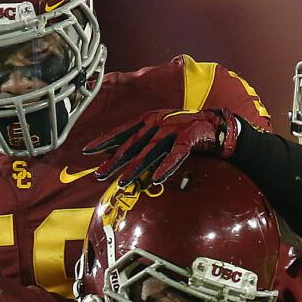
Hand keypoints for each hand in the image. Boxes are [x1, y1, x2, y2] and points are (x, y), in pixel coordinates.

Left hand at [83, 108, 241, 184]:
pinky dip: (165, 167)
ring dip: (136, 168)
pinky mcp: (189, 138)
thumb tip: (121, 157)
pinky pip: (175, 155)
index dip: (104, 141)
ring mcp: (172, 129)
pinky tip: (156, 179)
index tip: (87, 151)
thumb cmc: (184, 131)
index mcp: (148, 119)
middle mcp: (157, 123)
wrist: (214, 124)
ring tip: (124, 181)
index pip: (121, 131)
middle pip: (132, 144)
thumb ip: (143, 142)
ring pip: (150, 151)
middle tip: (99, 174)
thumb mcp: (160, 132)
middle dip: (114, 160)